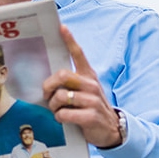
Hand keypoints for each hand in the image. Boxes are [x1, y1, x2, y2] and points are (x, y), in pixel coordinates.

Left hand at [42, 25, 122, 148]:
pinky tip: (64, 119)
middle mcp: (91, 84)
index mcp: (89, 76)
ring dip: (53, 106)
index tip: (62, 28)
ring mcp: (92, 100)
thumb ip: (72, 83)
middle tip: (47, 95)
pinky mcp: (91, 116)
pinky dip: (59, 118)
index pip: (79, 54)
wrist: (111, 129)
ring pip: (61, 96)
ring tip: (57, 110)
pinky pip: (64, 114)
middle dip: (49, 86)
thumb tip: (50, 79)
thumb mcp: (86, 91)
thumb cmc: (91, 108)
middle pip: (62, 75)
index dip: (70, 40)